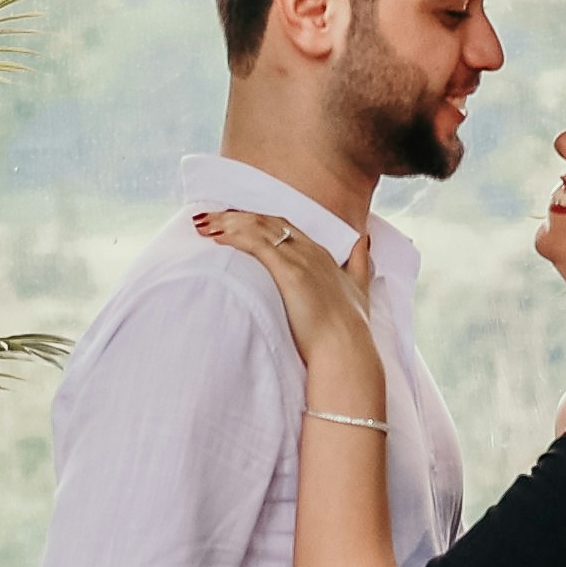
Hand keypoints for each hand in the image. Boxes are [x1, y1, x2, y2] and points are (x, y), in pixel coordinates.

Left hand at [197, 208, 382, 399]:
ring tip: (201, 223)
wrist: (346, 350)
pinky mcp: (290, 273)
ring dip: (227, 222)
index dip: (255, 220)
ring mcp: (301, 260)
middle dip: (234, 216)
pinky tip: (215, 236)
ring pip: (259, 227)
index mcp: (321, 253)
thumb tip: (364, 240)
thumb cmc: (349, 328)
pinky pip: (256, 244)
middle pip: (266, 221)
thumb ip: (359, 262)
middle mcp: (310, 251)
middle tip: (208, 217)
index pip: (282, 225)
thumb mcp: (359, 287)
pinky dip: (234, 236)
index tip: (232, 219)